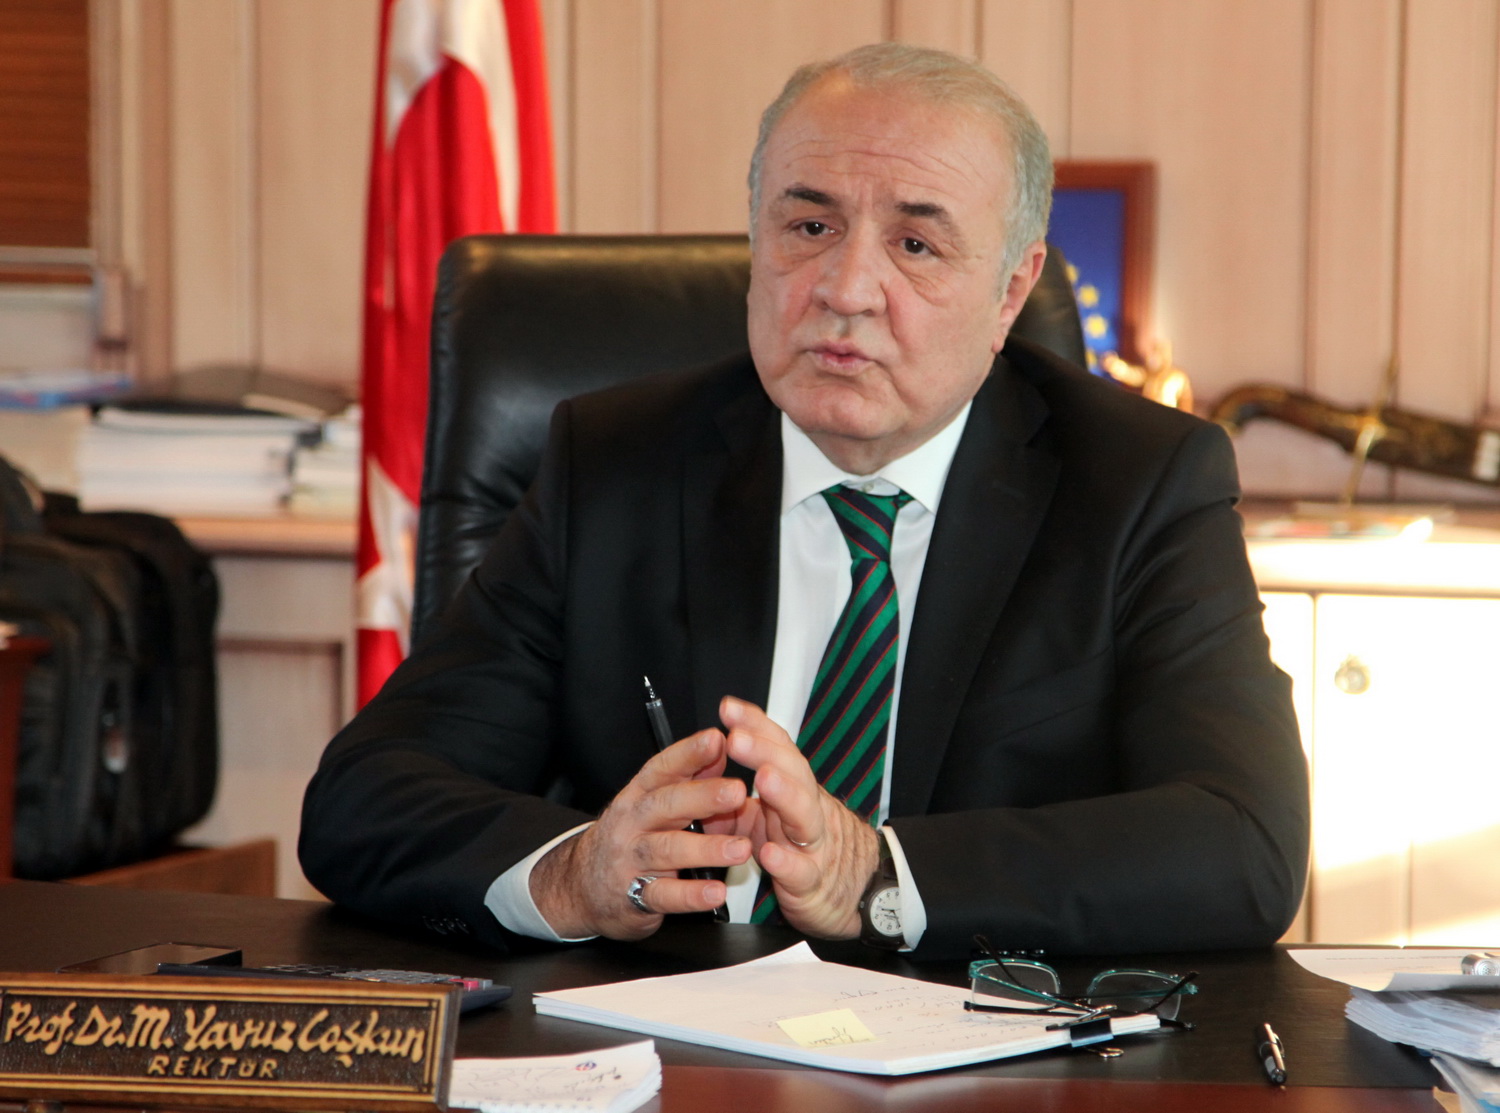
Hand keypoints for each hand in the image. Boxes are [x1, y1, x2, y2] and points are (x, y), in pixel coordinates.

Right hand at [529, 729, 751, 939]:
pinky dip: (691, 896)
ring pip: (668, 850)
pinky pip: (664, 896)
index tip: (716, 740)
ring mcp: (631, 860)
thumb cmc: (629, 838)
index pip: (662, 768)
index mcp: (639, 795)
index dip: (689, 753)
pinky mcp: (634, 898)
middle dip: (703, 796)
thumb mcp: (652, 804)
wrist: (580, 886)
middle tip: (738, 792)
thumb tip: (720, 749)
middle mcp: (632, 823)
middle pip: (666, 805)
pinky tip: (716, 893)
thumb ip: (689, 778)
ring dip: (707, 849)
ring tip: (741, 848)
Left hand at [720, 696, 878, 938]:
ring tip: (763, 779)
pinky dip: (786, 862)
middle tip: (736, 738)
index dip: (755, 726)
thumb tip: (700, 767)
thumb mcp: (765, 818)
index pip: (778, 749)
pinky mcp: (811, 884)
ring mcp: (813, 846)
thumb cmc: (801, 848)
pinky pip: (801, 872)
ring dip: (785, 795)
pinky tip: (768, 853)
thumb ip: (733, 796)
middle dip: (765, 752)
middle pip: (793, 773)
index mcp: (793, 789)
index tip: (728, 708)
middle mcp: (807, 810)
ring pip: (804, 816)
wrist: (852, 891)